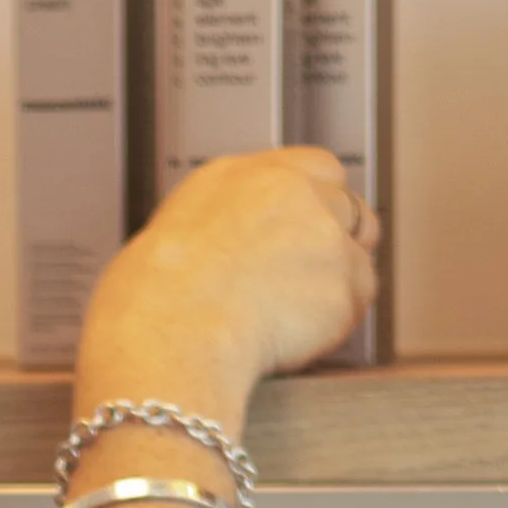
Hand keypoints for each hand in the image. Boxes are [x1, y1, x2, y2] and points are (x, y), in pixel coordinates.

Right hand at [78, 148, 379, 427]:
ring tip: (295, 320)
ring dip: (338, 285)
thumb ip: (218, 229)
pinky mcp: (343, 282)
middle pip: (347, 205)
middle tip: (305, 283)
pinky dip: (338, 324)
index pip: (312, 167)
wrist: (168, 336)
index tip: (303, 232)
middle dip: (336, 242)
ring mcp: (323, 233)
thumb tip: (224, 256)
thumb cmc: (148, 307)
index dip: (315, 202)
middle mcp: (289, 192)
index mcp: (238, 176)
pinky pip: (359, 303)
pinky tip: (298, 340)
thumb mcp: (168, 238)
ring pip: (359, 256)